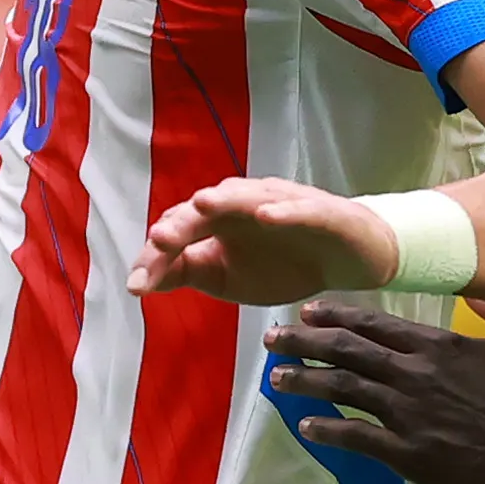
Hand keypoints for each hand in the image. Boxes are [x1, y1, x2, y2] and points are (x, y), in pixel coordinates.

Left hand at [132, 178, 393, 303]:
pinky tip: (266, 216)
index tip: (137, 285)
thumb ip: (187, 273)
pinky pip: (299, 208)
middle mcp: (242, 205)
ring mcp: (280, 203)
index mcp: (217, 222)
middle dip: (181, 223)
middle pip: (205, 211)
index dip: (157, 256)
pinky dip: (283, 210)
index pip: (179, 233)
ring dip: (224, 200)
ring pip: (247, 198)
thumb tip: (140, 280)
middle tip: (159, 240)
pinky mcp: (318, 210)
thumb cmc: (283, 264)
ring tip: (201, 206)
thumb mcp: (226, 278)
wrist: (347, 260)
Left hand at [260, 296, 484, 483]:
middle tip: (273, 338)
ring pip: (342, 389)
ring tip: (276, 379)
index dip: (336, 316)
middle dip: (304, 342)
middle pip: (346, 350)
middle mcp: (417, 374)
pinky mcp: (412, 454)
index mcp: (441, 346)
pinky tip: (306, 426)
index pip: (376, 324)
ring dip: (304, 381)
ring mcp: (411, 414)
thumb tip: (484, 291)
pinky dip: (327, 430)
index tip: (308, 313)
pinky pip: (357, 438)